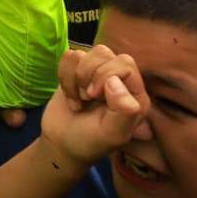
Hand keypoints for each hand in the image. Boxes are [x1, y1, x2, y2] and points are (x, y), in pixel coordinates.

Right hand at [40, 46, 150, 168]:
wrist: (62, 144)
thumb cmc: (90, 142)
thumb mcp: (112, 134)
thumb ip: (123, 110)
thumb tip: (114, 81)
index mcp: (134, 93)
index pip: (125, 64)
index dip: (105, 75)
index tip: (94, 96)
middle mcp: (118, 79)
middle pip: (103, 53)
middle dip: (88, 74)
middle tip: (86, 98)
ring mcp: (96, 74)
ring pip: (84, 54)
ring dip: (74, 78)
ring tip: (79, 99)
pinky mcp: (76, 71)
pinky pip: (68, 57)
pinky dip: (64, 77)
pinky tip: (70, 95)